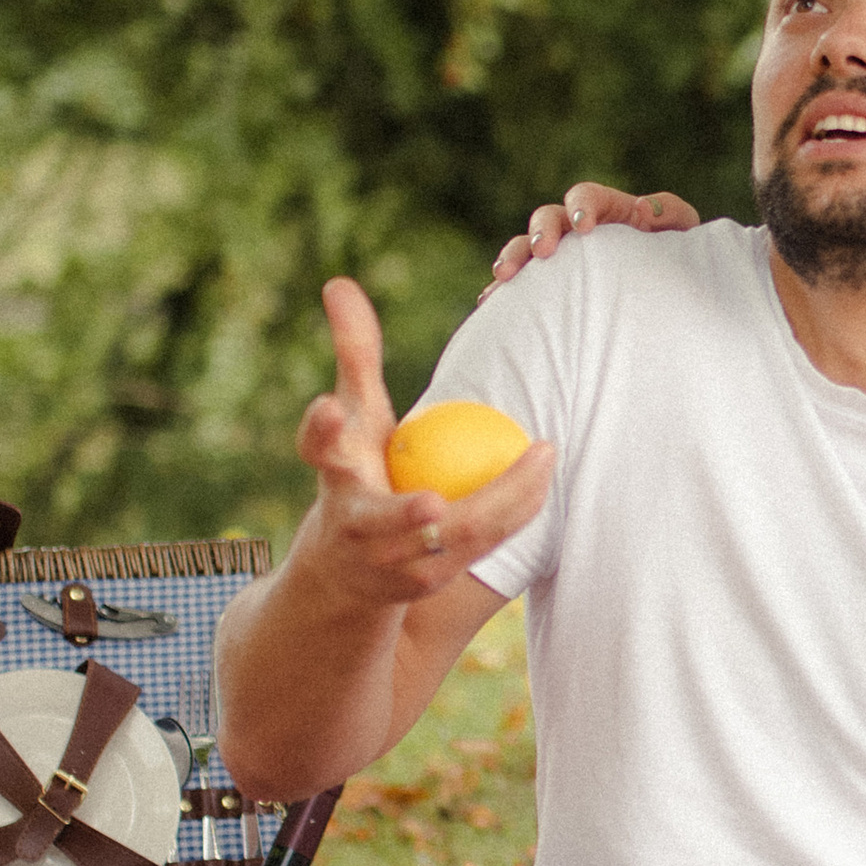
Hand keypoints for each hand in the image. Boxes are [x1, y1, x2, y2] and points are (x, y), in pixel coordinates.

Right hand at [297, 276, 553, 604]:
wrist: (346, 574)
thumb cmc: (358, 473)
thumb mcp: (355, 416)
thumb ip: (354, 353)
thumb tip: (339, 281)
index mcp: (334, 475)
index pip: (319, 448)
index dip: (321, 429)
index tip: (328, 407)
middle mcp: (354, 524)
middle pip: (380, 521)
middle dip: (401, 517)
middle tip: (433, 501)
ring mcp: (388, 562)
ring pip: (450, 538)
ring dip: (500, 503)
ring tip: (542, 457)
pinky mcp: (424, 584)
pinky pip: (482, 544)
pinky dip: (516, 512)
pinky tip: (546, 476)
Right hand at [483, 184, 702, 292]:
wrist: (668, 295)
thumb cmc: (676, 258)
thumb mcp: (682, 234)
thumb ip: (670, 214)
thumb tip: (641, 209)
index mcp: (608, 210)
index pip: (586, 196)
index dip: (582, 206)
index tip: (585, 226)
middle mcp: (576, 231)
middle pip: (547, 217)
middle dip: (541, 231)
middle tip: (542, 252)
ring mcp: (559, 258)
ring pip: (524, 248)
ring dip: (512, 258)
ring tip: (502, 277)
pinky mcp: (547, 287)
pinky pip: (519, 285)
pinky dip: (502, 292)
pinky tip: (488, 303)